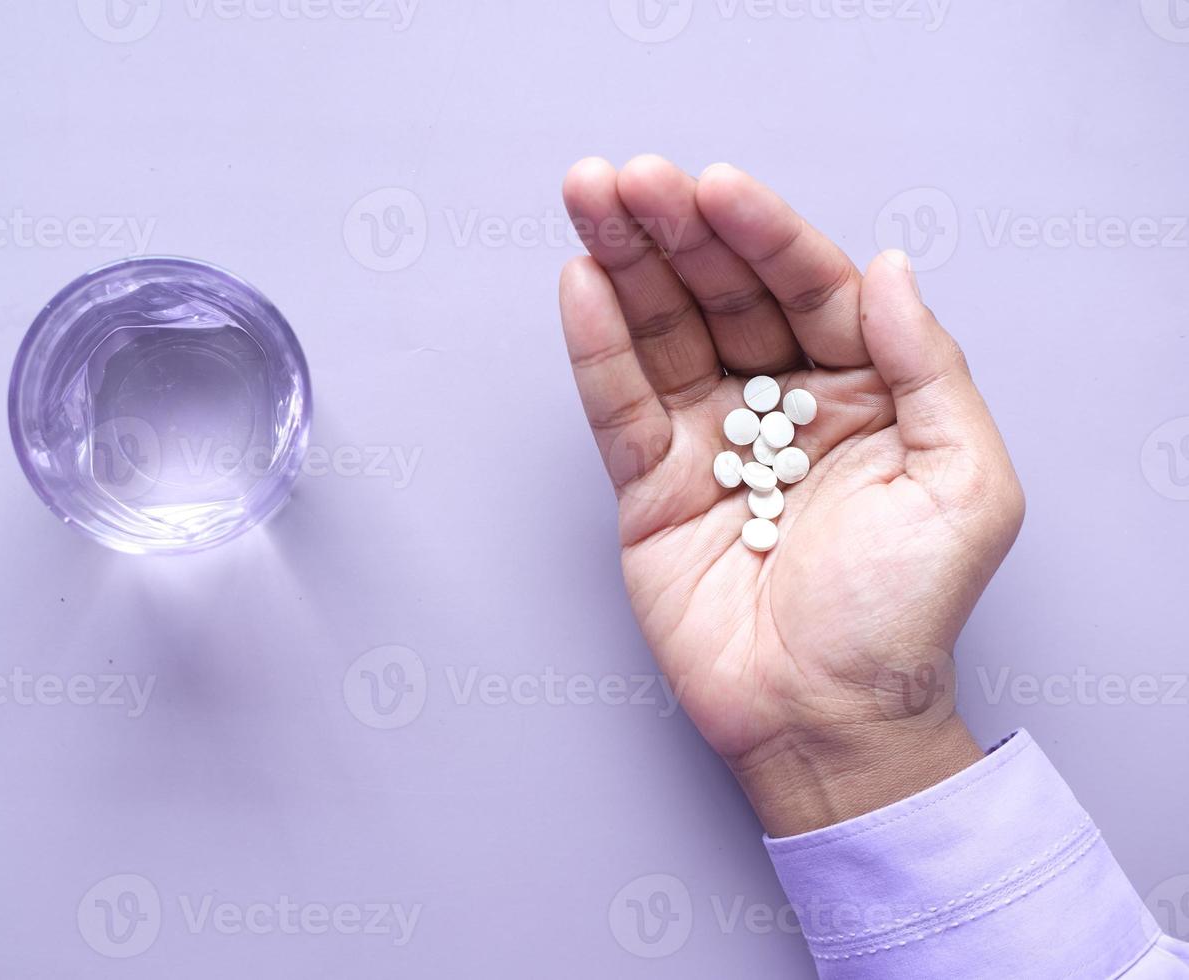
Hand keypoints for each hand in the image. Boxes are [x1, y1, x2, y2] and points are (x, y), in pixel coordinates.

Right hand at [557, 157, 1024, 835]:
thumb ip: (929, 369)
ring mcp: (709, 441)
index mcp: (862, 392)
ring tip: (590, 198)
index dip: (762, 233)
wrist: (823, 718)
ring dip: (624, 262)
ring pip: (661, 333)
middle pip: (721, 294)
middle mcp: (780, 403)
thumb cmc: (901, 616)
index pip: (806, 288)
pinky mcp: (649, 485)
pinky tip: (581, 281)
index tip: (717, 187)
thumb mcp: (963, 485)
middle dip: (676, 231)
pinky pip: (619, 404)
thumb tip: (886, 269)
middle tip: (630, 177)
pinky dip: (597, 346)